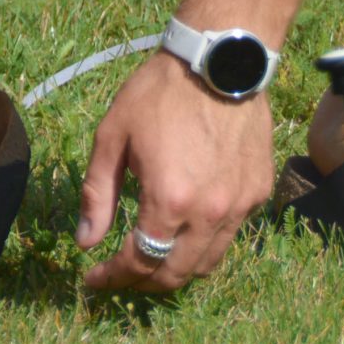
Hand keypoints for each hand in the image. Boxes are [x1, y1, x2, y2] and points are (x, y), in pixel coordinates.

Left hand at [75, 51, 275, 293]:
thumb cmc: (160, 93)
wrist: (219, 61)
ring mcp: (239, 205)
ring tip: (153, 256)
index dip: (113, 277)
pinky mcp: (258, 192)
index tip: (93, 279)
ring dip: (176, 268)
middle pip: (175, 274)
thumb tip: (86, 242)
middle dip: (143, 282)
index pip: (140, 262)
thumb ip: (97, 194)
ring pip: (207, 262)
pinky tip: (188, 223)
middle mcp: (209, 213)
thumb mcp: (113, 137)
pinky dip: (206, 241)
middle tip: (121, 273)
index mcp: (169, 200)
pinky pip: (230, 233)